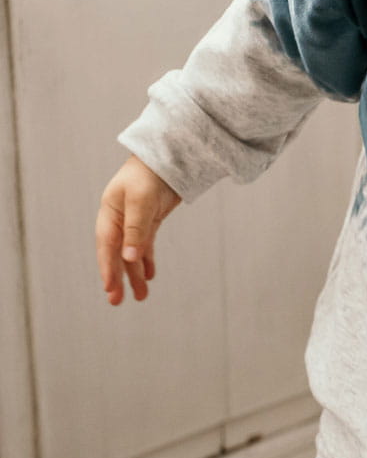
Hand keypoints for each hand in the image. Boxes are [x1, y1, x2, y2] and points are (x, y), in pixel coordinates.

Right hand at [95, 155, 180, 305]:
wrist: (169, 155)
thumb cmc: (150, 174)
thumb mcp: (141, 201)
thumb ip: (136, 229)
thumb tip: (129, 258)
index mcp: (110, 213)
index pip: (107, 247)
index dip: (107, 268)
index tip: (110, 289)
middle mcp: (119, 219)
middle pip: (116, 254)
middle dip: (118, 278)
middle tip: (118, 301)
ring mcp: (134, 221)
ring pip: (132, 253)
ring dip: (135, 274)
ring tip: (141, 296)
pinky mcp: (150, 220)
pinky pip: (145, 245)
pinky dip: (146, 260)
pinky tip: (150, 275)